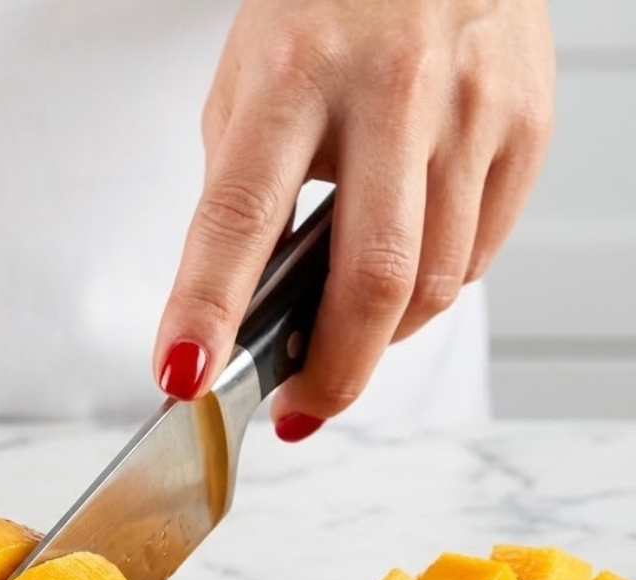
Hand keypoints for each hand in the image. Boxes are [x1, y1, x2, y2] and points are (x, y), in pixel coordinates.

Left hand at [154, 0, 554, 434]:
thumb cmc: (324, 13)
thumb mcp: (250, 85)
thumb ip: (244, 192)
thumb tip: (242, 312)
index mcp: (293, 76)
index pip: (238, 217)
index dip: (207, 310)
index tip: (184, 378)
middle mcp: (391, 91)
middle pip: (367, 280)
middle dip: (331, 373)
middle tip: (299, 408)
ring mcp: (471, 109)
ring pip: (432, 286)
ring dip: (379, 340)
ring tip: (344, 336)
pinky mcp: (527, 125)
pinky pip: (478, 257)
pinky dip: (431, 292)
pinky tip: (403, 273)